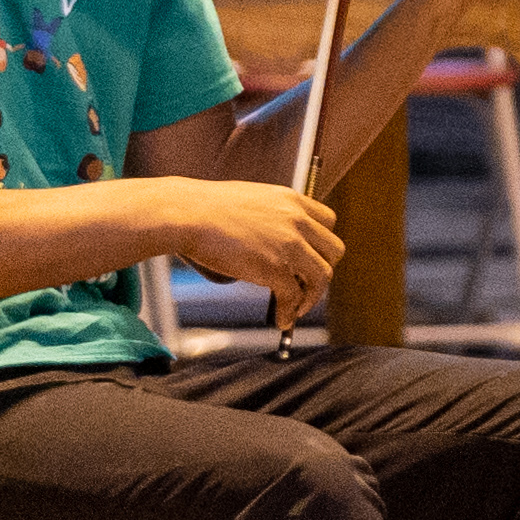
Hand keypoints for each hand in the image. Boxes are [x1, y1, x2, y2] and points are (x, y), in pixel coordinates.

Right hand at [154, 173, 341, 333]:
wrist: (186, 213)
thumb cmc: (206, 207)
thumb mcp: (251, 200)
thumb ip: (269, 217)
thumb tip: (271, 245)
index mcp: (291, 200)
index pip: (328, 221)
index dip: (321, 243)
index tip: (311, 258)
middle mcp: (297, 220)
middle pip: (334, 250)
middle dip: (323, 270)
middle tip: (307, 285)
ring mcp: (288, 244)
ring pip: (322, 276)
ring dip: (312, 297)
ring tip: (297, 308)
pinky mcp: (274, 268)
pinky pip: (294, 295)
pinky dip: (290, 311)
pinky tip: (281, 319)